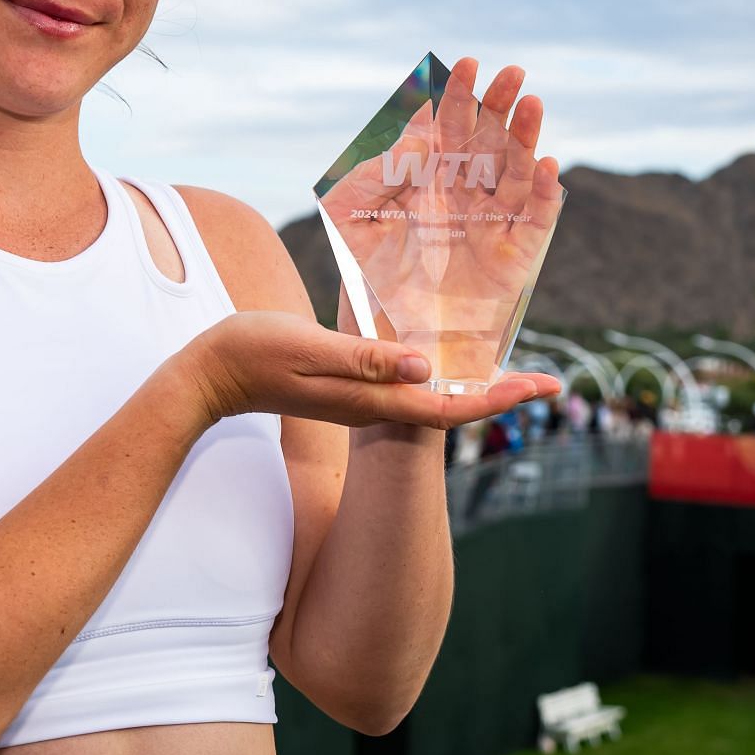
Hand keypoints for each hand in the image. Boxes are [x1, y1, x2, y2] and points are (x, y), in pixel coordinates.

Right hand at [186, 310, 560, 429]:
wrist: (210, 376)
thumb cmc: (254, 355)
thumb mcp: (311, 349)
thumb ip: (365, 359)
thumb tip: (425, 366)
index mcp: (372, 399)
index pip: (449, 407)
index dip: (499, 398)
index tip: (543, 388)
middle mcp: (374, 404)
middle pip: (451, 404)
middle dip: (499, 392)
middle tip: (545, 380)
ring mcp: (362, 399)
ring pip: (431, 394)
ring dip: (471, 382)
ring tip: (508, 361)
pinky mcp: (349, 386)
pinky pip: (405, 381)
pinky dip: (436, 367)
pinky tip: (442, 348)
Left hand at [319, 58, 563, 379]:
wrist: (385, 345)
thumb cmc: (364, 281)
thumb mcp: (352, 220)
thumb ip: (375, 175)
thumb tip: (417, 138)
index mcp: (429, 181)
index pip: (448, 129)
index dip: (457, 97)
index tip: (464, 64)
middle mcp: (465, 197)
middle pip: (490, 141)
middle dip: (501, 105)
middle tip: (512, 73)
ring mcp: (493, 226)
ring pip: (518, 173)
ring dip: (527, 139)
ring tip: (532, 104)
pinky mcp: (515, 260)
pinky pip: (536, 223)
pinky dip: (546, 197)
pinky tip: (548, 168)